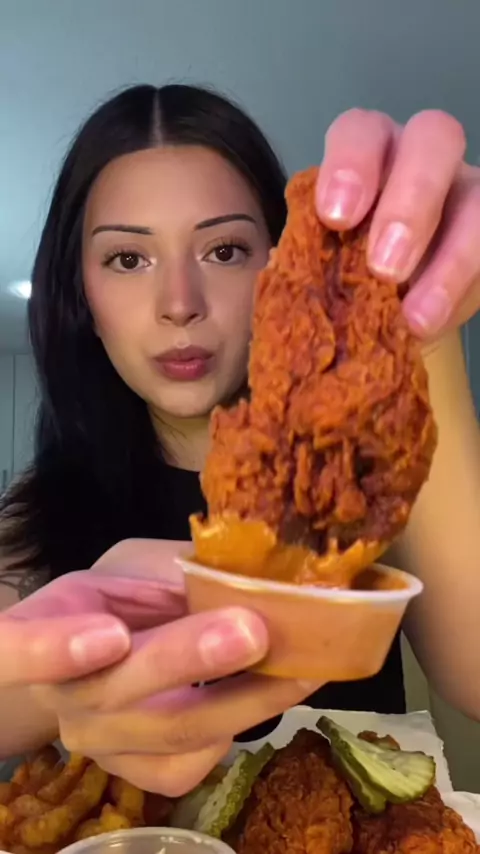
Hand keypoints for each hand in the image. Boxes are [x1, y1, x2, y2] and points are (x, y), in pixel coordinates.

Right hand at [2, 539, 314, 795]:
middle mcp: (63, 699)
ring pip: (170, 734)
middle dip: (190, 659)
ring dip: (244, 700)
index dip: (57, 648)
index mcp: (40, 631)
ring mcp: (99, 744)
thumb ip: (173, 567)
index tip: (111, 633)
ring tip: (303, 666)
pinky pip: (185, 768)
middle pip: (118, 690)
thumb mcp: (133, 565)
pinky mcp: (134, 774)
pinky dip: (234, 733)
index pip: (18, 648)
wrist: (91, 656)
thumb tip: (253, 554)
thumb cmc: (112, 598)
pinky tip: (266, 696)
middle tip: (252, 630)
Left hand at [316, 109, 479, 337]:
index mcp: (369, 154)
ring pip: (479, 196)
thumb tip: (287, 269)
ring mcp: (465, 192)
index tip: (336, 219)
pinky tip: (431, 323)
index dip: (351, 165)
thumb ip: (306, 258)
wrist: (377, 321)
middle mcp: (421, 159)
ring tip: (414, 315)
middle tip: (384, 268)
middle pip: (433, 139)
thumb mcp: (314, 266)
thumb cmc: (337, 279)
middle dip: (409, 202)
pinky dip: (463, 289)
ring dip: (450, 258)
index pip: (362, 131)